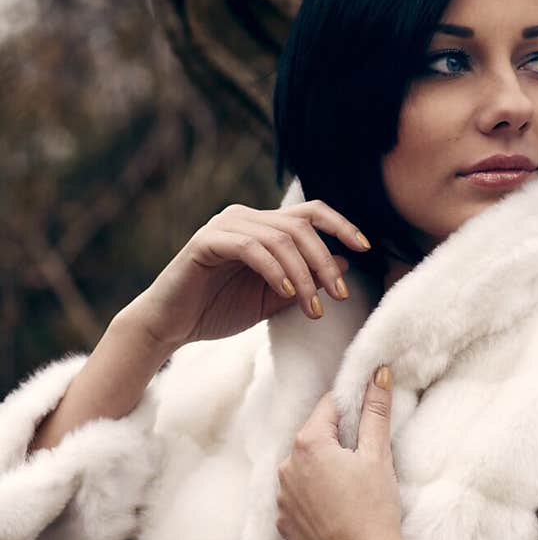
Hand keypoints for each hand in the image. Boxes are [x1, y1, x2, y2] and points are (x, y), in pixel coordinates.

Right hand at [130, 199, 371, 351]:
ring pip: (280, 238)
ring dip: (304, 275)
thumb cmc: (218, 311)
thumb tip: (345, 261)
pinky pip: (251, 248)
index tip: (366, 248)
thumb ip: (306, 280)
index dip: (341, 225)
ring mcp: (224, 226)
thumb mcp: (274, 298)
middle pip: (301, 226)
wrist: (170, 326)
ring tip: (314, 307)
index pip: (310, 213)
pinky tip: (287, 294)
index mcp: (262, 227)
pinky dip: (274, 270)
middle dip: (325, 262)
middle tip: (340, 295)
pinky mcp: (206, 242)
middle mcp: (244, 218)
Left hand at [276, 365, 402, 539]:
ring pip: (304, 470)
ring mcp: (281, 496)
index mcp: (308, 443)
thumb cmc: (373, 506)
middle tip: (362, 463)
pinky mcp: (283, 521)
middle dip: (336, 444)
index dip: (350, 410)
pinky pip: (297, 499)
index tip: (365, 419)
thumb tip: (377, 373)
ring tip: (350, 491)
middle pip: (314, 440)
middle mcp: (286, 466)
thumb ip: (375, 411)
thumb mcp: (378, 455)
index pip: (328, 408)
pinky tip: (335, 510)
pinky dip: (313, 499)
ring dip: (322, 472)